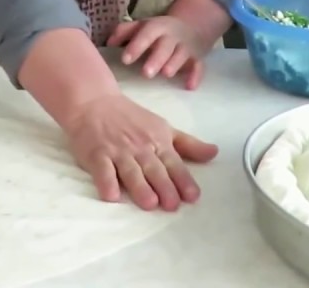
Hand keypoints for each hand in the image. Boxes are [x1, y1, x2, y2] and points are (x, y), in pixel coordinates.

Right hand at [61, 92, 217, 210]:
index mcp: (158, 140)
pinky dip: (106, 182)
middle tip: (172, 206)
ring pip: (130, 171)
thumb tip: (215, 153)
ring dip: (140, 187)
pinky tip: (111, 196)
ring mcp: (117, 151)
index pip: (174, 163)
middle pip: (154, 169)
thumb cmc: (131, 118)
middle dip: (164, 187)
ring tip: (149, 204)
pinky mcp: (96, 154)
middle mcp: (140, 147)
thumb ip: (188, 144)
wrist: (93, 102)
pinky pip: (102, 170)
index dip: (183, 180)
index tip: (192, 196)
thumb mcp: (163, 127)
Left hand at [107, 16, 210, 89]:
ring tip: (165, 74)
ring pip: (181, 55)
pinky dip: (195, 76)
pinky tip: (189, 87)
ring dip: (174, 64)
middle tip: (145, 73)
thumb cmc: (157, 32)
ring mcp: (185, 47)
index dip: (136, 45)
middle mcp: (172, 36)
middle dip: (156, 58)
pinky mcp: (197, 58)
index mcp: (156, 27)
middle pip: (165, 46)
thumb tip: (108, 43)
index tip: (125, 59)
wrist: (190, 27)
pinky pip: (199, 66)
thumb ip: (124, 32)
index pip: (146, 33)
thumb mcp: (142, 26)